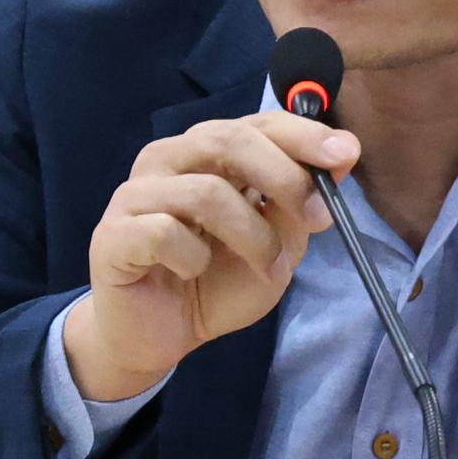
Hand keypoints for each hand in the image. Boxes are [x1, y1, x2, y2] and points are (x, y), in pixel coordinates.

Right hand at [66, 110, 356, 401]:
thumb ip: (299, 204)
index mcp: (207, 153)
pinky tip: (192, 273)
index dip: (303, 134)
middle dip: (283, 178)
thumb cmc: (214, 283)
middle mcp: (168, 160)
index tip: (345, 154)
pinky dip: (193, 258)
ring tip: (268, 268)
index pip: (256, 123)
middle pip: (227, 141)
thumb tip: (342, 157)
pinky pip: (164, 233)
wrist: (158, 335)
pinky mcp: (112, 234)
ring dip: (252, 237)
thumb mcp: (275, 246)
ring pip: (205, 193)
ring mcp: (135, 194)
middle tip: (315, 218)